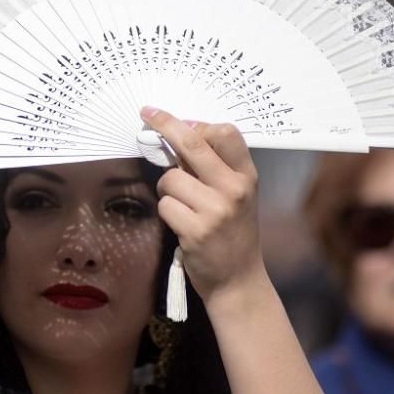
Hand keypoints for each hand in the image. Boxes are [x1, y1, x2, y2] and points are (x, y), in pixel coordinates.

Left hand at [140, 106, 265, 301]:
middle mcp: (234, 189)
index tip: (177, 120)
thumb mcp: (236, 196)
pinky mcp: (195, 231)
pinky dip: (167, 212)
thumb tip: (179, 134)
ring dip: (167, 189)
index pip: (225, 133)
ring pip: (170, 178)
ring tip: (182, 205)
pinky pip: (164, 205)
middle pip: (192, 143)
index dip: (197, 123)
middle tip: (147, 113)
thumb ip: (213, 169)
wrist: (239, 280)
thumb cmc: (233, 234)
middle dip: (165, 125)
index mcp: (246, 176)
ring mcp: (215, 211)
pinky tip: (181, 225)